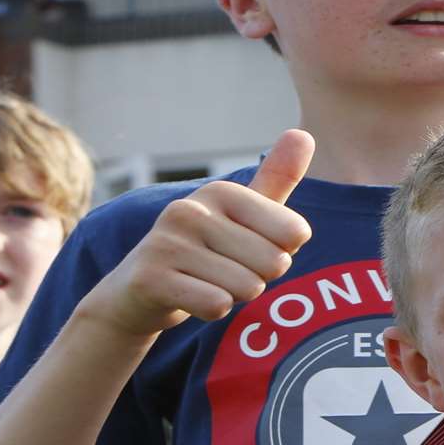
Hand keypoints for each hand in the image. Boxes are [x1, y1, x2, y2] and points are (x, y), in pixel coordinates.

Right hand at [85, 130, 314, 336]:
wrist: (139, 291)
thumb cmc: (205, 251)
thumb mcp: (242, 214)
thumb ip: (276, 179)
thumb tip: (304, 134)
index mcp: (221, 191)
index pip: (295, 233)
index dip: (280, 253)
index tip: (248, 250)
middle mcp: (190, 209)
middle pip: (273, 263)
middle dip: (258, 278)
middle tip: (223, 271)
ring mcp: (166, 242)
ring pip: (248, 288)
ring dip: (234, 296)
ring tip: (205, 283)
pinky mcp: (150, 278)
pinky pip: (217, 305)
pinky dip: (212, 310)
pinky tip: (190, 297)